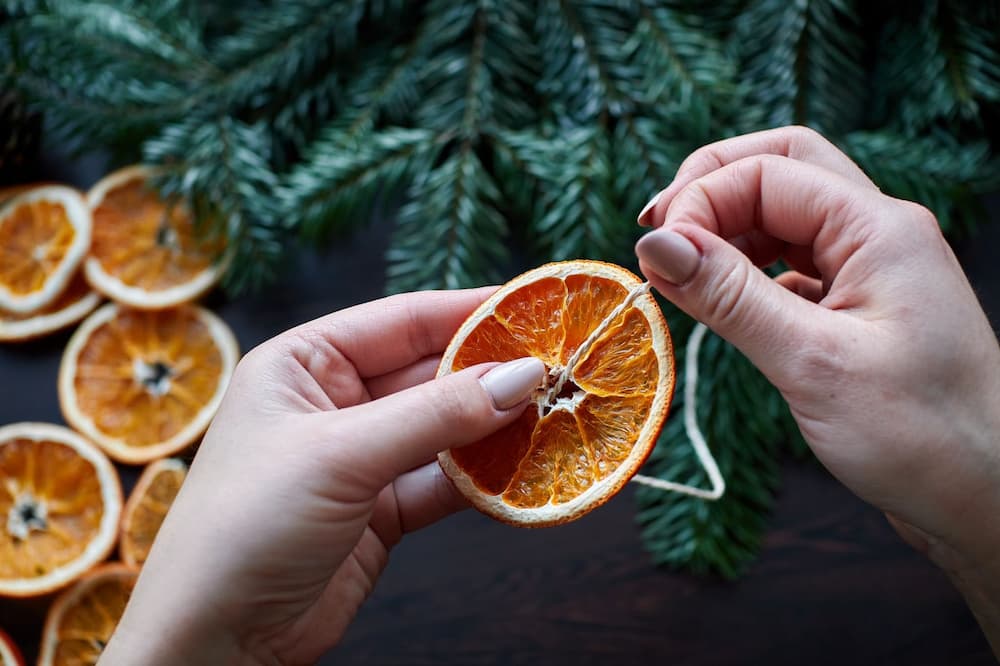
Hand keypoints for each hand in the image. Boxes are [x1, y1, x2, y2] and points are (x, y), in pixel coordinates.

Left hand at [101, 289, 545, 664]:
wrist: (214, 642)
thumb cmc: (246, 527)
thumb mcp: (341, 455)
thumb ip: (435, 415)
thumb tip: (521, 376)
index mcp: (302, 364)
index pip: (399, 320)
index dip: (467, 312)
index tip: (534, 307)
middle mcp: (331, 404)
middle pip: (428, 374)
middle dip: (491, 373)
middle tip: (560, 368)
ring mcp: (358, 459)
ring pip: (442, 430)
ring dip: (494, 428)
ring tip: (556, 414)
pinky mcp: (379, 512)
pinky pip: (443, 482)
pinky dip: (483, 479)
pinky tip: (525, 470)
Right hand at [634, 126, 999, 652]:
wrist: (988, 497)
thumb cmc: (923, 436)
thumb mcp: (812, 362)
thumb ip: (731, 295)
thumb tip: (657, 244)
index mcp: (878, 228)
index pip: (767, 173)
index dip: (700, 203)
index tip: (655, 258)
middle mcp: (876, 233)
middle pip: (781, 166)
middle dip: (712, 188)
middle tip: (659, 235)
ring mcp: (869, 268)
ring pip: (784, 214)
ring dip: (727, 230)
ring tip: (684, 274)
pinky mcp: (857, 305)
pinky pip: (791, 263)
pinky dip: (747, 271)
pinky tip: (723, 304)